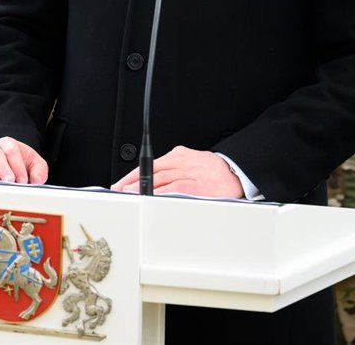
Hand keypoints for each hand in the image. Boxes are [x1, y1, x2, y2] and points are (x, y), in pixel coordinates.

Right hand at [0, 137, 48, 183]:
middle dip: (3, 169)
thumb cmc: (21, 163)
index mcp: (8, 144)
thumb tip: (36, 181)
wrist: (6, 164)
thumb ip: (39, 170)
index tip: (23, 180)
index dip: (17, 166)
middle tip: (10, 182)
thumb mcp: (34, 163)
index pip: (12, 151)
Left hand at [111, 145, 243, 197]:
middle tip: (119, 192)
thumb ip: (171, 169)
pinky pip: (176, 188)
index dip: (131, 176)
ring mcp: (190, 173)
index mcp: (178, 155)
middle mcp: (182, 162)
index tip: (119, 185)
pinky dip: (163, 193)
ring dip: (143, 188)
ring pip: (161, 179)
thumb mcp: (188, 162)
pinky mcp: (198, 185)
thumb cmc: (211, 170)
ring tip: (129, 196)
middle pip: (152, 171)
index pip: (149, 165)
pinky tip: (152, 199)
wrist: (235, 172)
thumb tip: (148, 182)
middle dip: (132, 182)